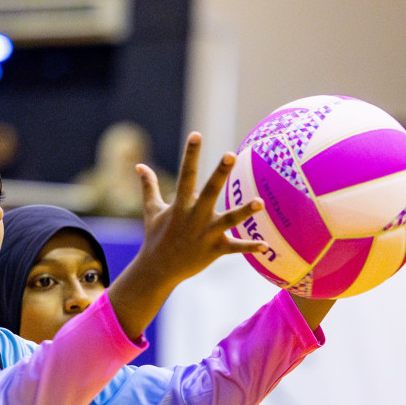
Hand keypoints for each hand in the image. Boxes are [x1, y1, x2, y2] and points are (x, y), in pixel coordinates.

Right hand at [104, 134, 266, 339]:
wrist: (157, 270)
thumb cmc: (156, 237)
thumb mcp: (152, 210)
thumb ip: (149, 186)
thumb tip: (138, 165)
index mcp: (180, 205)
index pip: (186, 175)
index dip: (191, 155)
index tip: (196, 135)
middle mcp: (194, 217)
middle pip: (209, 191)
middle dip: (219, 173)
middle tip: (230, 154)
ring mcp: (205, 234)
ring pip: (228, 220)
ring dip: (244, 212)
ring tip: (261, 202)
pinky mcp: (214, 250)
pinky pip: (235, 247)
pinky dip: (250, 247)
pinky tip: (267, 246)